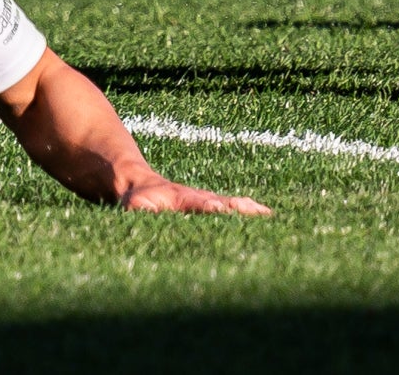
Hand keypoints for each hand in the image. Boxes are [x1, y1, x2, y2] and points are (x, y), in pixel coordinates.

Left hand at [118, 174, 272, 214]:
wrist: (141, 184)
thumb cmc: (136, 201)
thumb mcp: (132, 206)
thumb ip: (138, 211)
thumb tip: (142, 214)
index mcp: (179, 199)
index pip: (195, 202)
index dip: (206, 206)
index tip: (219, 209)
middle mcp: (197, 197)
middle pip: (221, 201)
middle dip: (237, 207)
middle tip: (255, 211)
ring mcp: (206, 199)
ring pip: (230, 203)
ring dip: (247, 208)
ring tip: (266, 213)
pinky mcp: (212, 204)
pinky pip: (232, 206)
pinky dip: (248, 209)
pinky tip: (266, 213)